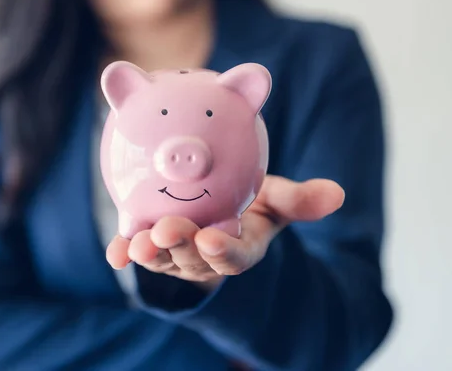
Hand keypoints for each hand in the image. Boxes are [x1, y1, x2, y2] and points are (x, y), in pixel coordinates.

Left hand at [106, 176, 344, 290]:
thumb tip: (337, 194)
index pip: (234, 256)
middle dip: (180, 247)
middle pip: (192, 257)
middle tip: (167, 232)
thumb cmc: (248, 204)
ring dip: (149, 252)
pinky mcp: (151, 246)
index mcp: (237, 247)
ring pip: (163, 257)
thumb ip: (299, 199)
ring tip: (137, 244)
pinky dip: (123, 252)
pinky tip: (114, 251)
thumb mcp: (274, 200)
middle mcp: (204, 257)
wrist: (216, 210)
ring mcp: (175, 256)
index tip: (213, 241)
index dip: (224, 252)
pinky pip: (135, 250)